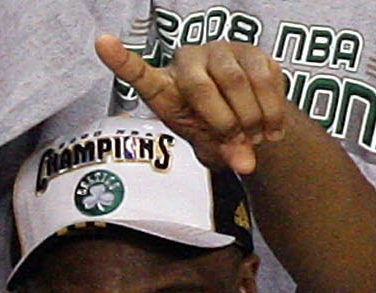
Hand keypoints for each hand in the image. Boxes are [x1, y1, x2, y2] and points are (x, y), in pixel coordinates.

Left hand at [96, 34, 291, 176]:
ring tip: (258, 137)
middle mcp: (188, 60)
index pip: (139, 73)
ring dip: (252, 115)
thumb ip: (222, 153)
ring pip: (237, 80)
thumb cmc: (213, 128)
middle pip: (202, 87)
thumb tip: (246, 165)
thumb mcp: (209, 146)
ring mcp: (221, 50)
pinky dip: (273, 106)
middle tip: (239, 141)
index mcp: (164, 86)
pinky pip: (266, 76)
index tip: (102, 43)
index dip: (121, 59)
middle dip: (224, 121)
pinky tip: (273, 125)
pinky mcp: (253, 49)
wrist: (248, 112)